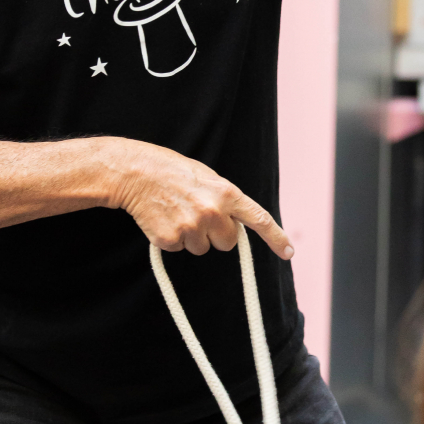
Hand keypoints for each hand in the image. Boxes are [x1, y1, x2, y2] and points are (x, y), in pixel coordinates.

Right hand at [110, 139, 292, 259]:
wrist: (135, 172)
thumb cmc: (172, 171)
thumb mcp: (207, 177)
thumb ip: (225, 200)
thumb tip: (235, 223)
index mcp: (226, 193)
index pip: (258, 219)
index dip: (276, 237)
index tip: (288, 252)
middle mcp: (213, 212)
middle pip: (228, 242)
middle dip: (216, 234)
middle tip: (197, 214)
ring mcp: (191, 228)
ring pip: (202, 249)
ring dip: (192, 236)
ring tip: (177, 212)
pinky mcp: (170, 239)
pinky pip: (180, 249)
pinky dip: (172, 238)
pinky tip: (163, 219)